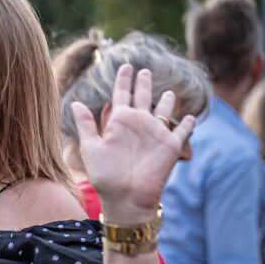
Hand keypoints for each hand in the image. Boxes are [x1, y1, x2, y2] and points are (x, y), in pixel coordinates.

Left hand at [71, 65, 194, 222]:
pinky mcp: (171, 145)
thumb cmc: (105, 176)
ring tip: (168, 92)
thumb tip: (75, 102)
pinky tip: (189, 116)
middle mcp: (138, 124)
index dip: (124, 79)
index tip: (125, 65)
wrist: (125, 198)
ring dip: (167, 101)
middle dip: (144, 83)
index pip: (122, 94)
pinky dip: (187, 123)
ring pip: (164, 110)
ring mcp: (155, 133)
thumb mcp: (91, 148)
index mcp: (119, 122)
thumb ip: (86, 125)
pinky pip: (182, 130)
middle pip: (142, 97)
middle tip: (144, 69)